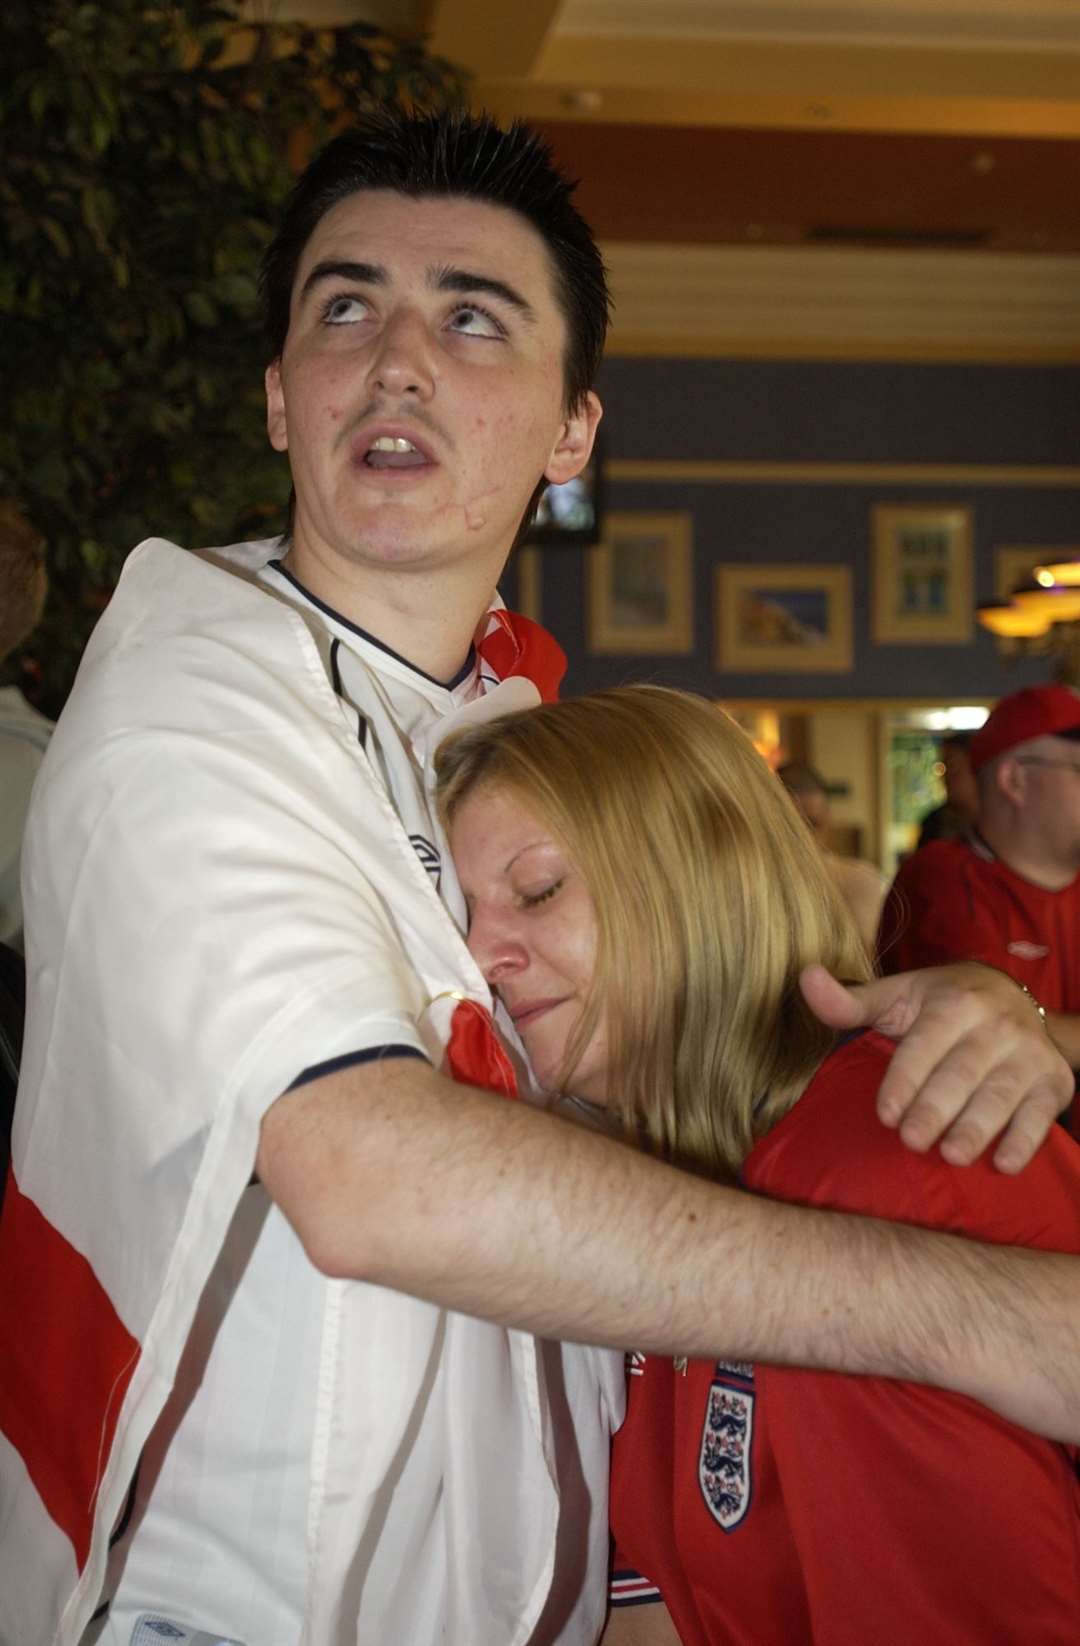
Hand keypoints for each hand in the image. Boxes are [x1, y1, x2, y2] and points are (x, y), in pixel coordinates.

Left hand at [800, 961, 1070, 1172]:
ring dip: (978, 1127)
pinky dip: (1025, 1140)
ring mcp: (1028, 1054)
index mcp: (954, 1003)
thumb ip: (851, 1001)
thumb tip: (807, 978)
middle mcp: (996, 1025)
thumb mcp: (898, 997)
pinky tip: (1004, 1163)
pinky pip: (1041, 1114)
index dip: (905, 1080)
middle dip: (937, 1109)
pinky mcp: (1052, 1082)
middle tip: (912, 1141)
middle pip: (962, 1074)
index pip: (925, 1045)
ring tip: (952, 1154)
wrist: (1012, 996)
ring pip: (1001, 1095)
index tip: (886, 1114)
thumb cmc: (941, 1004)